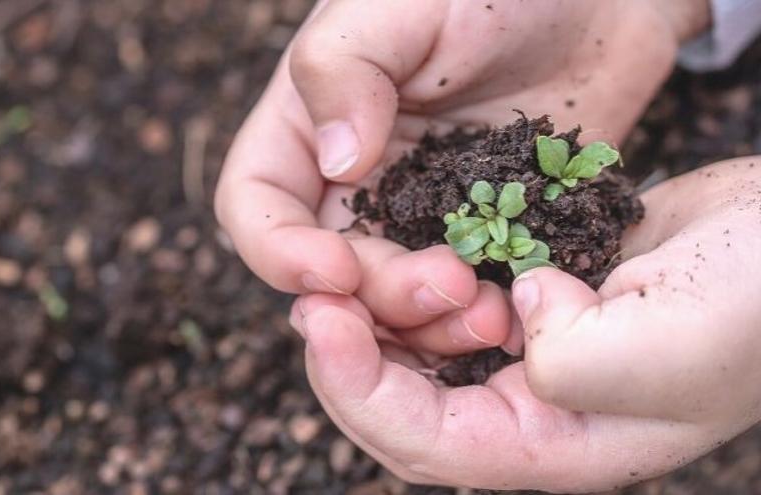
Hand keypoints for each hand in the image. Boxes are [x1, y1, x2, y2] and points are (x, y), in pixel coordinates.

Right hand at [216, 0, 705, 354]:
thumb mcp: (403, 4)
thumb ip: (345, 70)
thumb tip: (336, 164)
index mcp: (310, 126)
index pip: (256, 205)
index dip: (278, 251)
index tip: (333, 270)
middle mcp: (357, 181)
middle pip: (333, 271)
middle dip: (377, 295)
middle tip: (446, 285)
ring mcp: (423, 213)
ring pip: (397, 300)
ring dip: (430, 322)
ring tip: (488, 313)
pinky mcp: (485, 233)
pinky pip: (468, 293)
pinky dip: (482, 315)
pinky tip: (518, 310)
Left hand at [289, 157, 760, 492]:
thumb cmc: (754, 306)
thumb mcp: (669, 346)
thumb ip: (574, 359)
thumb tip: (517, 311)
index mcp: (557, 446)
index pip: (426, 442)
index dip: (359, 389)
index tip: (321, 321)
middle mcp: (533, 411)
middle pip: (405, 406)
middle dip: (350, 356)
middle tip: (312, 295)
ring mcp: (530, 355)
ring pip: (420, 355)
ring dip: (379, 317)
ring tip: (347, 271)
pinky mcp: (533, 302)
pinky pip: (451, 305)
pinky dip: (418, 284)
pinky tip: (399, 252)